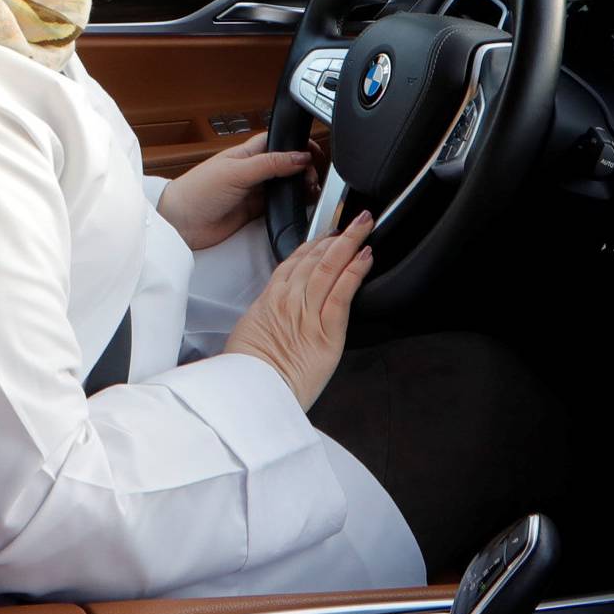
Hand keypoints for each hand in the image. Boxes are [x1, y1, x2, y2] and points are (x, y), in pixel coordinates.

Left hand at [158, 131, 313, 250]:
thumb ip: (269, 164)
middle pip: (286, 164)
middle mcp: (252, 170)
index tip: (315, 152)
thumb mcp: (236, 172)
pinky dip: (290, 205)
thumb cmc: (197, 190)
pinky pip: (278, 206)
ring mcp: (253, 191)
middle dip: (303, 169)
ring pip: (284, 185)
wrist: (181, 223)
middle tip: (311, 179)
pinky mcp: (253, 211)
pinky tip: (298, 206)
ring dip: (299, 188)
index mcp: (246, 153)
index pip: (278, 142)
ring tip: (310, 192)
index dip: (297, 144)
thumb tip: (299, 157)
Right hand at [223, 210, 373, 409]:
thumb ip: (267, 318)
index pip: (294, 262)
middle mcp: (289, 300)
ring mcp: (308, 313)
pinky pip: (342, 293)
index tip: (327, 234)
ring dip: (349, 243)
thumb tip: (276, 317)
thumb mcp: (249, 334)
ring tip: (364, 227)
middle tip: (355, 220)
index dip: (313, 245)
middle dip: (337, 236)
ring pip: (329, 268)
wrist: (252, 394)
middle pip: (315, 258)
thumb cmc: (247, 372)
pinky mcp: (326, 331)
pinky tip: (365, 257)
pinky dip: (355, 272)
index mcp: (270, 300)